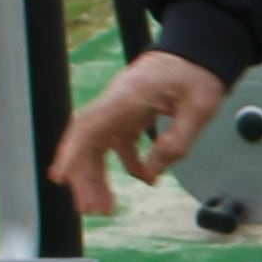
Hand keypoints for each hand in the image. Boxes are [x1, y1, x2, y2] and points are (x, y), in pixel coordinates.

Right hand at [50, 52, 223, 215]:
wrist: (198, 51)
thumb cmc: (197, 73)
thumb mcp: (200, 108)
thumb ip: (177, 141)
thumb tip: (151, 174)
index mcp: (128, 97)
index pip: (90, 125)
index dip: (72, 152)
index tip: (61, 176)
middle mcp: (116, 104)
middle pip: (87, 141)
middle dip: (85, 176)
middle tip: (94, 210)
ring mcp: (119, 110)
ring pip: (97, 146)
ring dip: (98, 176)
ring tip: (106, 207)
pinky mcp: (128, 116)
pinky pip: (116, 144)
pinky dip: (125, 164)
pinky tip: (143, 179)